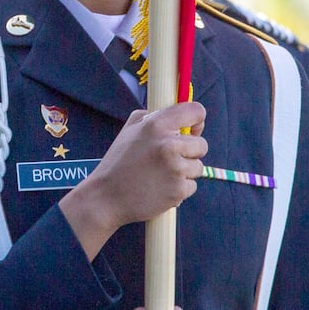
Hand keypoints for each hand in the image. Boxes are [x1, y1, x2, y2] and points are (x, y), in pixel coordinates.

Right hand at [60, 102, 206, 260]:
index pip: (196, 111)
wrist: (106, 197)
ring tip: (162, 174)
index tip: (192, 129)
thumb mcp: (129, 129)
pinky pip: (192, 186)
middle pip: (202, 144)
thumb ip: (152, 117)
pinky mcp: (179, 190)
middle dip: (190, 151)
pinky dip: (180, 188)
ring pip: (198, 167)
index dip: (196, 120)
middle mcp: (169, 144)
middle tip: (170, 158)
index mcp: (157, 125)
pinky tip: (161, 188)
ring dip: (185, 171)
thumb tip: (178, 118)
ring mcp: (176, 169)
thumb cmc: (118, 162)